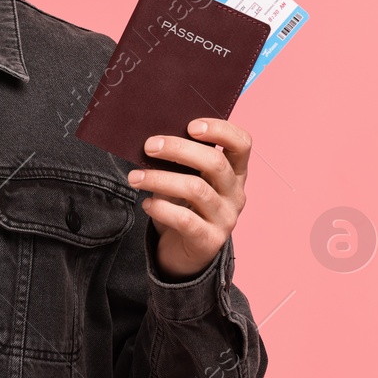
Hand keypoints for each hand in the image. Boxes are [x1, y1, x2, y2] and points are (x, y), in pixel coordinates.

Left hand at [125, 118, 251, 279]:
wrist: (183, 252)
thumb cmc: (183, 205)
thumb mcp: (187, 179)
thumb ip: (180, 160)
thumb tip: (152, 140)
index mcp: (234, 173)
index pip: (242, 144)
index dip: (221, 130)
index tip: (191, 125)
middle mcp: (235, 194)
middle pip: (215, 163)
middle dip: (179, 149)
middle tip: (149, 146)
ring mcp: (225, 218)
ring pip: (196, 189)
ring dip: (160, 179)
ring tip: (134, 177)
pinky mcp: (209, 240)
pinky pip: (185, 219)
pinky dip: (161, 208)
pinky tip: (146, 204)